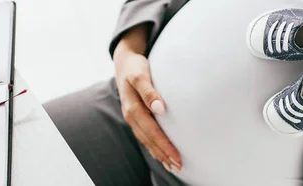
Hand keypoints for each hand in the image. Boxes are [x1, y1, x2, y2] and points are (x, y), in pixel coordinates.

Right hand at [113, 24, 181, 171]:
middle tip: (178, 166)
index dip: (164, 145)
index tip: (177, 156)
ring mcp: (131, 118)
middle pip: (148, 139)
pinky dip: (152, 147)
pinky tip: (160, 154)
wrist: (124, 63)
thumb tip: (160, 108)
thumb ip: (149, 91)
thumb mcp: (140, 74)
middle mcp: (130, 116)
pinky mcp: (134, 117)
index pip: (151, 131)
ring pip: (145, 140)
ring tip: (172, 165)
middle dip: (163, 154)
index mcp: (132, 108)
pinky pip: (143, 136)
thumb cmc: (135, 67)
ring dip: (158, 154)